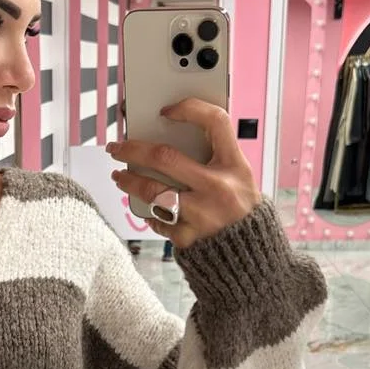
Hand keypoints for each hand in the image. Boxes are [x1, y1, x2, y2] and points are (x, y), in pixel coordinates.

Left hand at [107, 101, 260, 248]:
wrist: (253, 260)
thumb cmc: (241, 212)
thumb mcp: (240, 181)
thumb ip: (214, 162)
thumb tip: (168, 144)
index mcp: (236, 167)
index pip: (216, 122)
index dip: (190, 109)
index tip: (166, 111)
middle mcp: (219, 188)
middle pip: (164, 158)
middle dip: (132, 149)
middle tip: (116, 148)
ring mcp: (202, 215)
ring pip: (151, 191)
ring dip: (128, 182)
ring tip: (119, 177)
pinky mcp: (188, 238)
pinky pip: (157, 220)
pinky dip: (150, 212)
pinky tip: (146, 207)